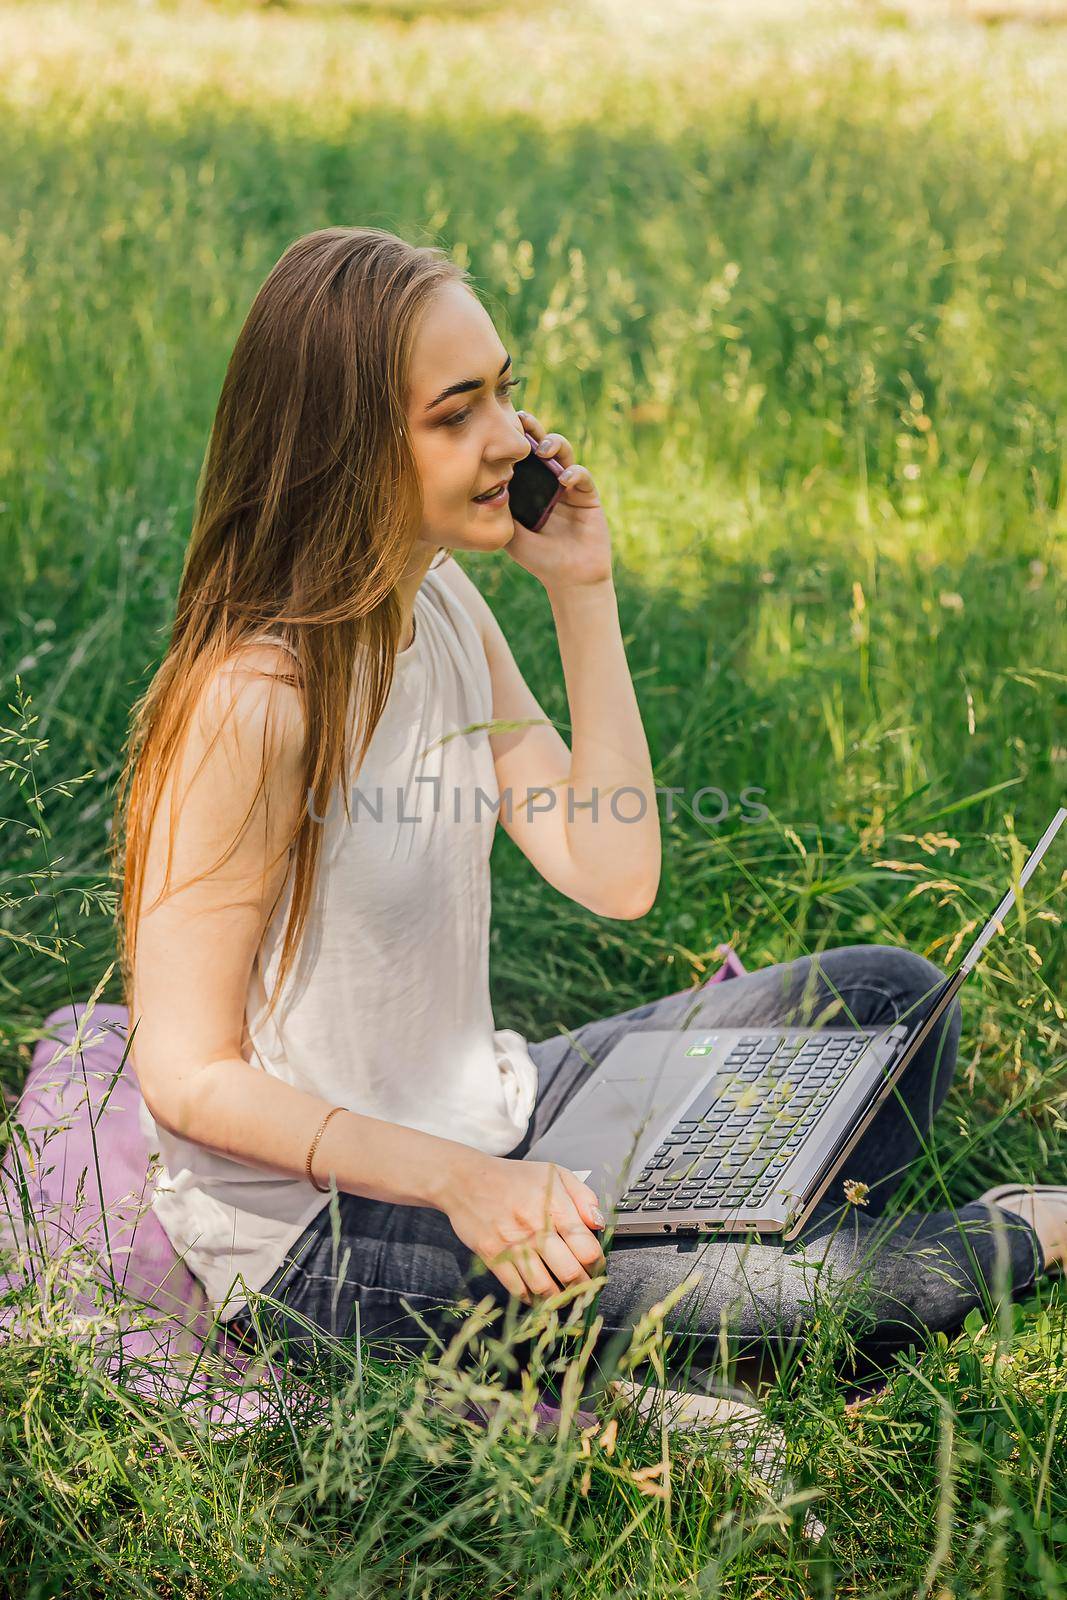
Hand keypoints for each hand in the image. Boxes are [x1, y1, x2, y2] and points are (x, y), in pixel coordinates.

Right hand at [441, 1152, 607, 1306]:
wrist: (466, 1179)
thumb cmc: (513, 1177)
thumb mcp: (554, 1173)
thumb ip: (583, 1196)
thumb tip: (599, 1223)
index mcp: (554, 1206)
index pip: (587, 1248)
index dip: (598, 1265)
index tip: (597, 1269)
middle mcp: (535, 1227)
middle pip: (569, 1272)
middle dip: (583, 1287)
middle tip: (585, 1288)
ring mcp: (512, 1243)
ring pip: (544, 1287)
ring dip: (559, 1298)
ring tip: (565, 1296)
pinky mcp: (492, 1256)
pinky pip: (517, 1289)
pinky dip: (532, 1299)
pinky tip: (539, 1295)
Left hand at [506, 409, 613, 595]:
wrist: (569, 579)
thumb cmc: (537, 558)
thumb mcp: (510, 532)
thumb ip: (500, 508)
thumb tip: (481, 481)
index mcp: (528, 486)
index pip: (519, 456)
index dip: (511, 440)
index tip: (498, 426)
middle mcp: (548, 481)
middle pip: (540, 446)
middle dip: (532, 430)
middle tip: (520, 420)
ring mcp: (569, 486)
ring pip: (563, 453)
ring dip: (554, 444)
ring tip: (542, 449)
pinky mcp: (588, 495)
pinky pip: (582, 476)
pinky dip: (575, 474)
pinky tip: (564, 480)